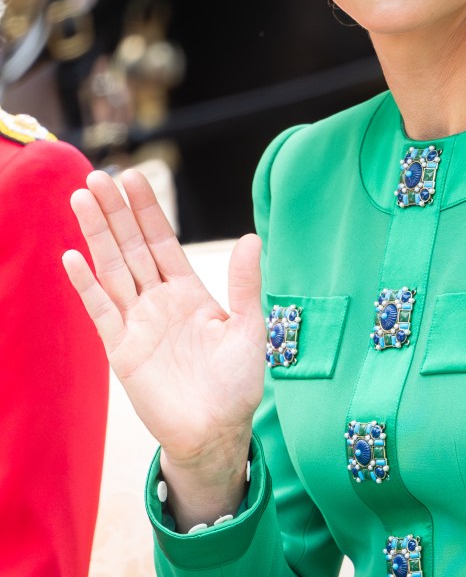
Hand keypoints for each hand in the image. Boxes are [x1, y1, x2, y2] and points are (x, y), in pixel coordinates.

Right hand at [63, 170, 265, 475]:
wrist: (217, 432)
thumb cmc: (237, 383)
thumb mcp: (249, 328)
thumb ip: (246, 284)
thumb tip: (251, 237)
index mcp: (189, 290)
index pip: (162, 240)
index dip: (147, 209)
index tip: (134, 177)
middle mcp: (159, 300)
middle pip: (131, 247)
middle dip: (115, 212)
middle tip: (96, 177)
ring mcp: (138, 323)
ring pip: (112, 270)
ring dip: (96, 236)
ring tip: (80, 199)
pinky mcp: (122, 350)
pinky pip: (101, 312)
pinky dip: (87, 286)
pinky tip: (72, 258)